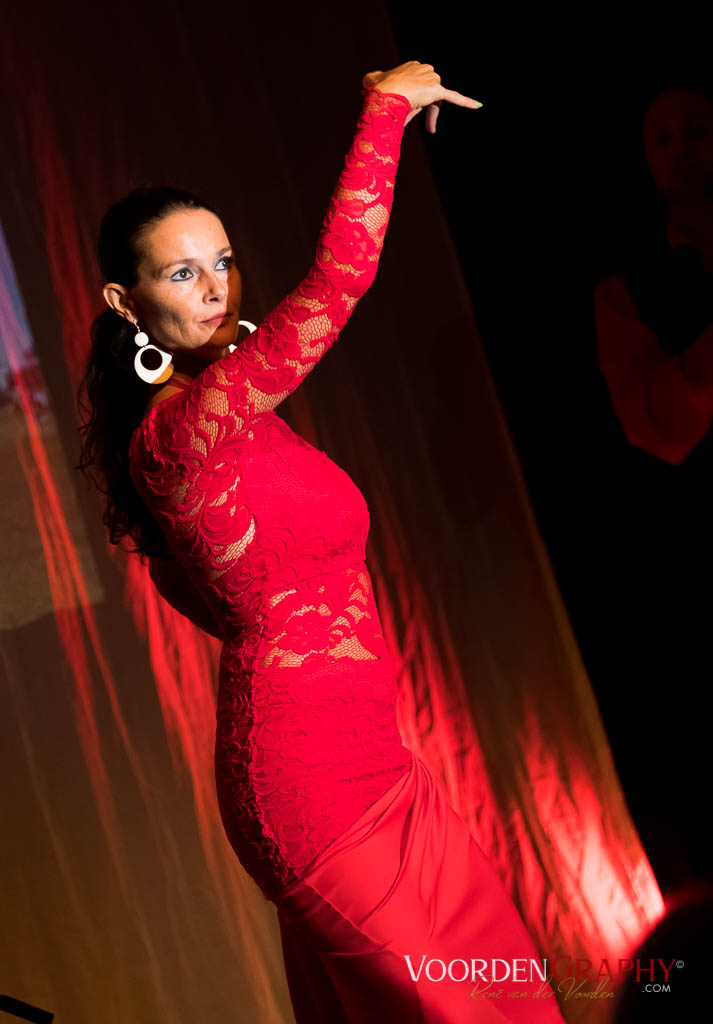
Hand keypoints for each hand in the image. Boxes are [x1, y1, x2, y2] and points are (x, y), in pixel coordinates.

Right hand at [362, 61, 481, 132]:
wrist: (384, 93)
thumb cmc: (377, 90)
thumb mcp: (371, 81)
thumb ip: (374, 80)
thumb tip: (367, 86)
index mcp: (412, 66)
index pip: (418, 85)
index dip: (412, 99)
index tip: (403, 108)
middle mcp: (425, 69)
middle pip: (427, 93)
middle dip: (418, 105)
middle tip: (405, 112)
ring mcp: (432, 79)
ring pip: (433, 100)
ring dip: (424, 110)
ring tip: (409, 112)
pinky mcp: (438, 91)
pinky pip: (454, 97)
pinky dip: (466, 102)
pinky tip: (478, 106)